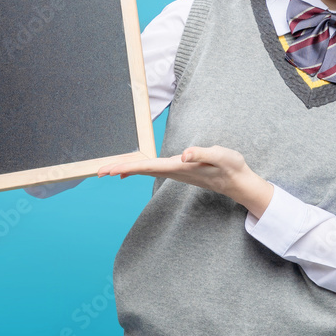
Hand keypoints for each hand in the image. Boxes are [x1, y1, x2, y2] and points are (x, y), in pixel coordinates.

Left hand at [97, 144, 274, 217]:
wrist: (238, 182)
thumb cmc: (231, 167)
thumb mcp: (220, 155)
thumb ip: (202, 153)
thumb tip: (184, 154)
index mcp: (178, 166)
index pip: (147, 166)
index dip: (126, 166)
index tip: (108, 170)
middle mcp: (173, 171)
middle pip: (140, 169)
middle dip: (119, 168)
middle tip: (97, 171)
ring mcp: (174, 172)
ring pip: (143, 169)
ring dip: (124, 168)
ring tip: (106, 170)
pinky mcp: (177, 169)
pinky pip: (150, 169)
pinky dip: (136, 168)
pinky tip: (126, 170)